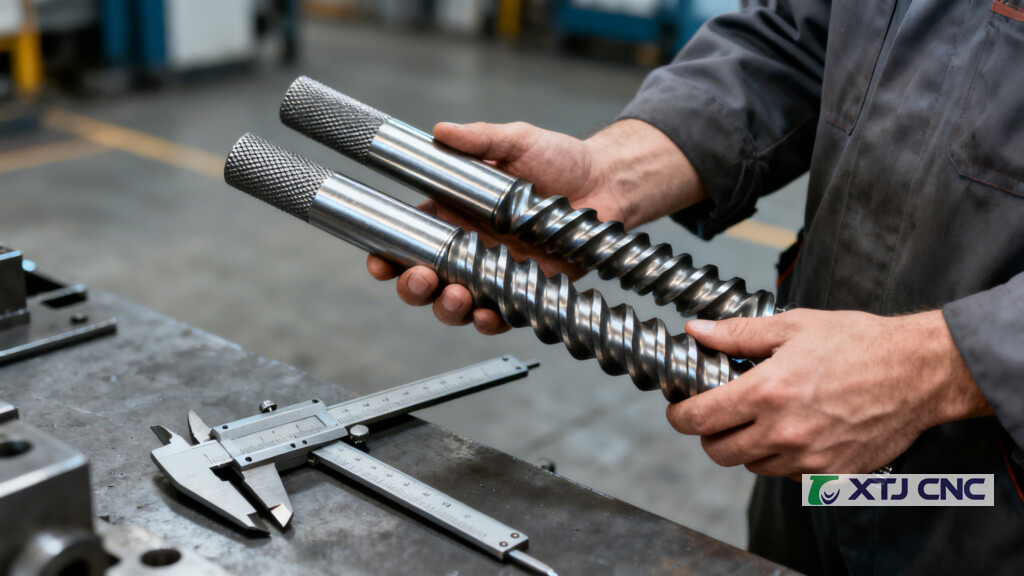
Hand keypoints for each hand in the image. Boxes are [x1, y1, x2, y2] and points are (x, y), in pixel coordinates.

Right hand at [367, 119, 706, 334]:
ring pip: (457, 301)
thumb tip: (440, 132)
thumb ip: (479, 139)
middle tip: (420, 279)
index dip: (388, 254)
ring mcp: (496, 272)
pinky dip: (489, 320)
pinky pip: (501, 314)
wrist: (607, 182)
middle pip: (425, 278)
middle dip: (413, 286)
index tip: (378, 263)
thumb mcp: (516, 141)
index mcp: (456, 214)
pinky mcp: (526, 289)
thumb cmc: (560, 159)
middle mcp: (470, 247)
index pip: (409, 238)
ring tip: (457, 296)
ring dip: (447, 307)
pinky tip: (486, 316)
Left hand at [667, 309, 991, 477]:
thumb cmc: (859, 343)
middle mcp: (784, 431)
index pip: (699, 419)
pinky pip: (787, 475)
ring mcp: (808, 458)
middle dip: (709, 434)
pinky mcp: (831, 475)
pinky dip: (781, 458)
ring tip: (764, 417)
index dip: (680, 416)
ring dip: (747, 446)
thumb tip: (697, 331)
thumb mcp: (793, 327)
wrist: (918, 372)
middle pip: (719, 451)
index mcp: (767, 392)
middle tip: (719, 413)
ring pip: (752, 465)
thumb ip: (738, 334)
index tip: (679, 410)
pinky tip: (795, 430)